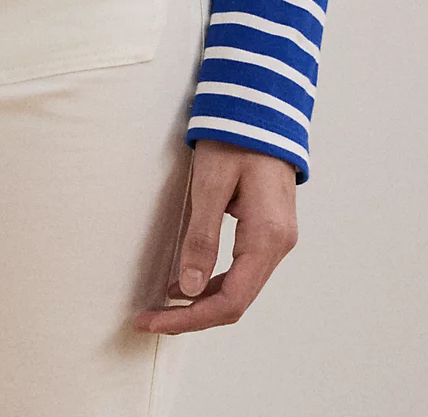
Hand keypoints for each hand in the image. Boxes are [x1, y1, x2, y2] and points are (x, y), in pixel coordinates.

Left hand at [133, 140, 298, 334]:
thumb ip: (202, 237)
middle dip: (191, 315)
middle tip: (149, 317)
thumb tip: (190, 290)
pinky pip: (243, 270)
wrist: (261, 105)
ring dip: (202, 302)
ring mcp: (277, 239)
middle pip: (236, 301)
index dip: (190, 319)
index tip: (153, 321)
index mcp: (267, 237)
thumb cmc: (234, 137)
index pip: (230, 301)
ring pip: (240, 288)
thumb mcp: (211, 183)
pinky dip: (215, 282)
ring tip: (162, 304)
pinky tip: (188, 282)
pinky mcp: (269, 230)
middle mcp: (279, 245)